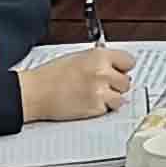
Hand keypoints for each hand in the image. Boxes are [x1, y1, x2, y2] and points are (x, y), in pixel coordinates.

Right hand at [20, 44, 134, 122]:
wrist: (35, 92)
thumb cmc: (50, 75)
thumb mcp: (78, 57)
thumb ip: (99, 60)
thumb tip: (114, 66)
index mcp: (99, 56)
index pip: (129, 61)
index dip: (123, 67)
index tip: (118, 71)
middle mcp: (102, 72)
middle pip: (126, 82)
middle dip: (116, 85)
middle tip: (102, 85)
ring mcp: (100, 91)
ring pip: (121, 98)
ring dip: (111, 98)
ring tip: (94, 95)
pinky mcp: (96, 108)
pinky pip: (108, 109)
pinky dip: (101, 108)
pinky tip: (87, 102)